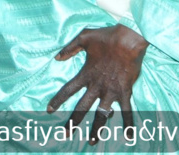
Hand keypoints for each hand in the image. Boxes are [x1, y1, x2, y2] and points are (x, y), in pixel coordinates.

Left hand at [47, 25, 147, 144]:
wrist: (128, 39)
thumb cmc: (106, 37)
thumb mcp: (83, 38)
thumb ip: (69, 48)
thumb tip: (57, 58)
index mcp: (85, 74)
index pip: (67, 90)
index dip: (57, 100)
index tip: (50, 110)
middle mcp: (96, 86)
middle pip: (82, 107)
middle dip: (73, 121)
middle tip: (65, 133)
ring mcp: (111, 91)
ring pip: (101, 115)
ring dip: (97, 129)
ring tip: (92, 141)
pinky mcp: (125, 92)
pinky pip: (127, 111)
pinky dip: (128, 124)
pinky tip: (129, 137)